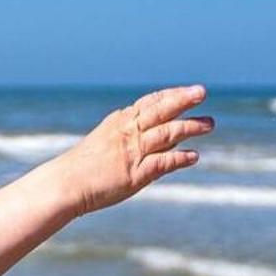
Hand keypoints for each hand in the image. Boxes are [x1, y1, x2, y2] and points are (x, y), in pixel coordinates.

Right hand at [55, 85, 211, 215]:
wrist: (65, 185)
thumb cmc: (82, 168)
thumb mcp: (104, 143)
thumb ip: (129, 137)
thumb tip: (157, 139)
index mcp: (119, 122)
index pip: (150, 102)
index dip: (171, 95)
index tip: (187, 91)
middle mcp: (128, 132)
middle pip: (161, 110)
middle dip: (183, 99)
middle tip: (202, 92)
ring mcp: (133, 152)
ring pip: (168, 132)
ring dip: (191, 126)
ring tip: (210, 124)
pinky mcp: (136, 173)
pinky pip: (164, 162)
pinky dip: (180, 158)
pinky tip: (194, 156)